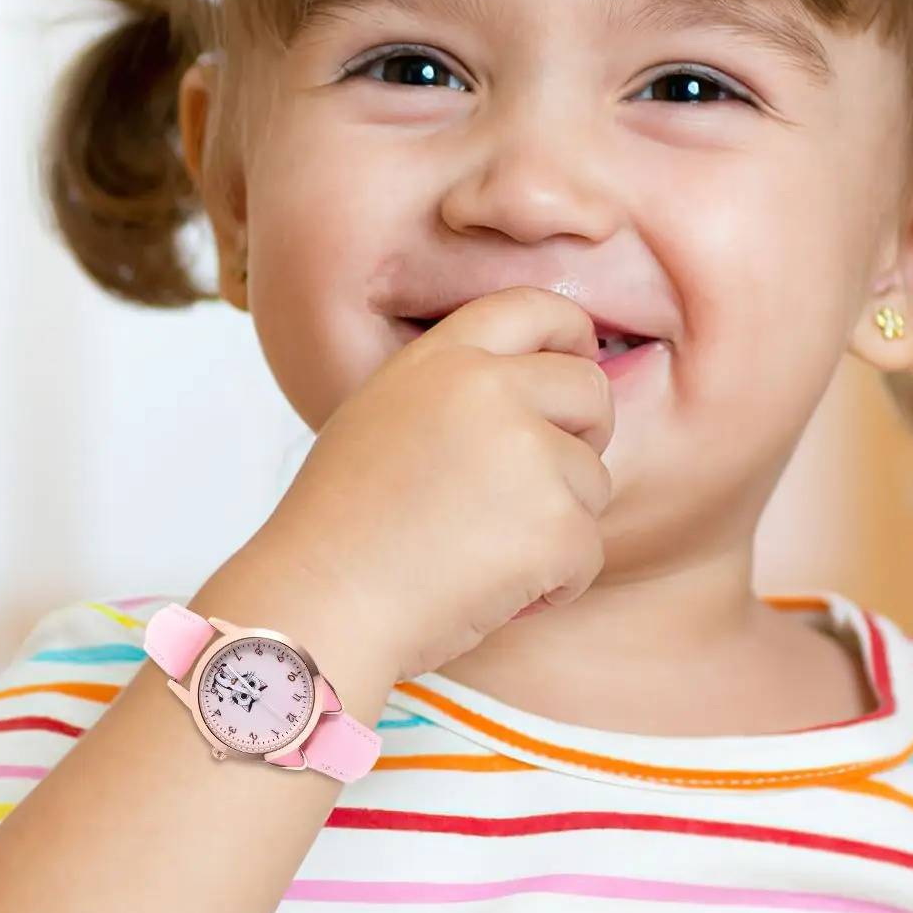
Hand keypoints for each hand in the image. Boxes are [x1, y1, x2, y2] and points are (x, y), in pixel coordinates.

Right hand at [251, 288, 613, 681]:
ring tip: (479, 554)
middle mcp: (490, 390)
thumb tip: (539, 393)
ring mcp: (527, 454)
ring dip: (555, 525)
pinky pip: (587, 550)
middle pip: (590, 390)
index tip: (581, 360)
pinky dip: (554, 583)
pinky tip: (490, 592)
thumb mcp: (381, 419)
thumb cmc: (341, 530)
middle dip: (583, 438)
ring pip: (591, 480)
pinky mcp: (554, 523)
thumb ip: (455, 393)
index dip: (571, 334)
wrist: (320, 604)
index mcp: (442, 359)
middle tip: (538, 487)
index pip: (534, 307)